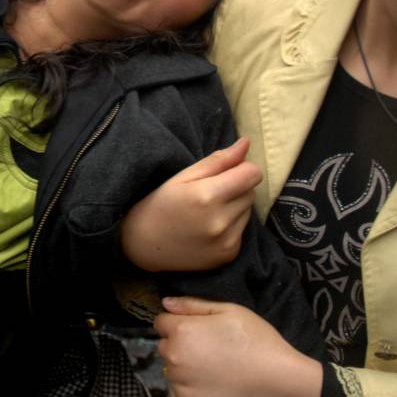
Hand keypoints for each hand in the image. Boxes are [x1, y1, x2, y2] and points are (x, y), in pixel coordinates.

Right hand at [120, 138, 259, 271]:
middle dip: (236, 188)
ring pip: (248, 211)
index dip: (242, 168)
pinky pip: (242, 230)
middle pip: (251, 192)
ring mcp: (226, 241)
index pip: (253, 174)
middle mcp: (220, 221)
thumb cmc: (161, 204)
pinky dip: (231, 226)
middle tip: (209, 193)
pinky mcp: (229, 254)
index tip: (227, 172)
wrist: (144, 246)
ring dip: (234, 207)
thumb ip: (219, 160)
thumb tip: (246, 142)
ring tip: (208, 212)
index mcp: (207, 195)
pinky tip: (209, 228)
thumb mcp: (184, 176)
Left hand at [155, 296, 321, 396]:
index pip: (161, 322)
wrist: (277, 383)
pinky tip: (212, 384)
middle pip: (165, 345)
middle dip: (180, 344)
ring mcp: (179, 384)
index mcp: (181, 330)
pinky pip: (177, 392)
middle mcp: (173, 358)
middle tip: (210, 348)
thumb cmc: (256, 341)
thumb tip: (166, 303)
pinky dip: (189, 388)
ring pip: (171, 369)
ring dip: (184, 367)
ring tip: (214, 367)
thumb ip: (192, 304)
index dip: (178, 322)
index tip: (198, 329)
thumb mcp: (228, 310)